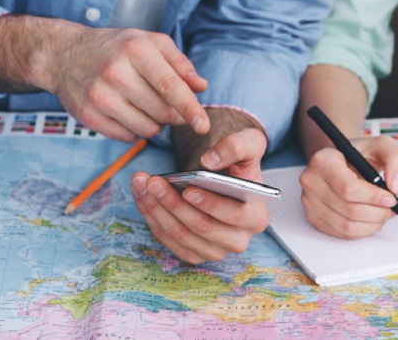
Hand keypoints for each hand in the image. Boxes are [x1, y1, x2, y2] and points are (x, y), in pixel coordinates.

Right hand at [47, 27, 209, 140]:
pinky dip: (135, 129)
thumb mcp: (150, 42)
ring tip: (144, 104)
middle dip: (175, 115)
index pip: (171, 87)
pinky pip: (128, 137)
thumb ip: (180, 63)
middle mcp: (116, 74)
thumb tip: (201, 87)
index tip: (204, 126)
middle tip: (169, 104)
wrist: (63, 54)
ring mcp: (99, 97)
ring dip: (155, 123)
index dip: (191, 109)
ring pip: (148, 129)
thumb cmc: (115, 48)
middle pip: (163, 112)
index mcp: (136, 51)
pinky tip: (126, 111)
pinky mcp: (88, 116)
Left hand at [131, 128, 267, 263]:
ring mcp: (215, 251)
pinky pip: (168, 239)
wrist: (225, 177)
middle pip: (202, 227)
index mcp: (256, 218)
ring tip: (142, 184)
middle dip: (174, 204)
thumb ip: (236, 147)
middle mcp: (238, 240)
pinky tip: (142, 196)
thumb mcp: (248, 144)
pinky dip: (152, 217)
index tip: (188, 189)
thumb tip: (210, 161)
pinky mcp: (193, 254)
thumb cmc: (239, 162)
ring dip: (157, 209)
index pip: (234, 215)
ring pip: (180, 234)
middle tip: (153, 182)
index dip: (210, 204)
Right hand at [299, 136, 397, 238]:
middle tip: (392, 209)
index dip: (374, 198)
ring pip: (346, 225)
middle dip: (377, 213)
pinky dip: (362, 230)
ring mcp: (309, 201)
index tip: (392, 199)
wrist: (342, 160)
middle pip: (349, 209)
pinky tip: (371, 220)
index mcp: (324, 160)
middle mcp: (311, 180)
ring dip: (372, 224)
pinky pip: (341, 233)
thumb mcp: (382, 146)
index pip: (349, 188)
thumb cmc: (361, 153)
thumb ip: (395, 160)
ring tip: (384, 214)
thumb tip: (395, 187)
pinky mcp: (312, 216)